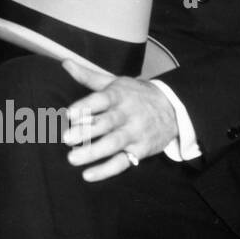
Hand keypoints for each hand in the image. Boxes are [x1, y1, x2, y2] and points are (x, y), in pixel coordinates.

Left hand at [59, 59, 177, 181]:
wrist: (173, 109)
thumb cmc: (136, 94)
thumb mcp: (115, 82)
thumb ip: (88, 76)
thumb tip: (65, 63)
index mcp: (119, 95)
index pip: (101, 100)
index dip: (86, 106)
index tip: (69, 114)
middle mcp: (127, 114)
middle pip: (106, 123)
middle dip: (86, 131)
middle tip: (66, 138)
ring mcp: (135, 133)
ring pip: (114, 144)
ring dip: (93, 152)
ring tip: (72, 158)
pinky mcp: (140, 151)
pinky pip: (123, 162)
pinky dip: (106, 170)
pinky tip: (88, 175)